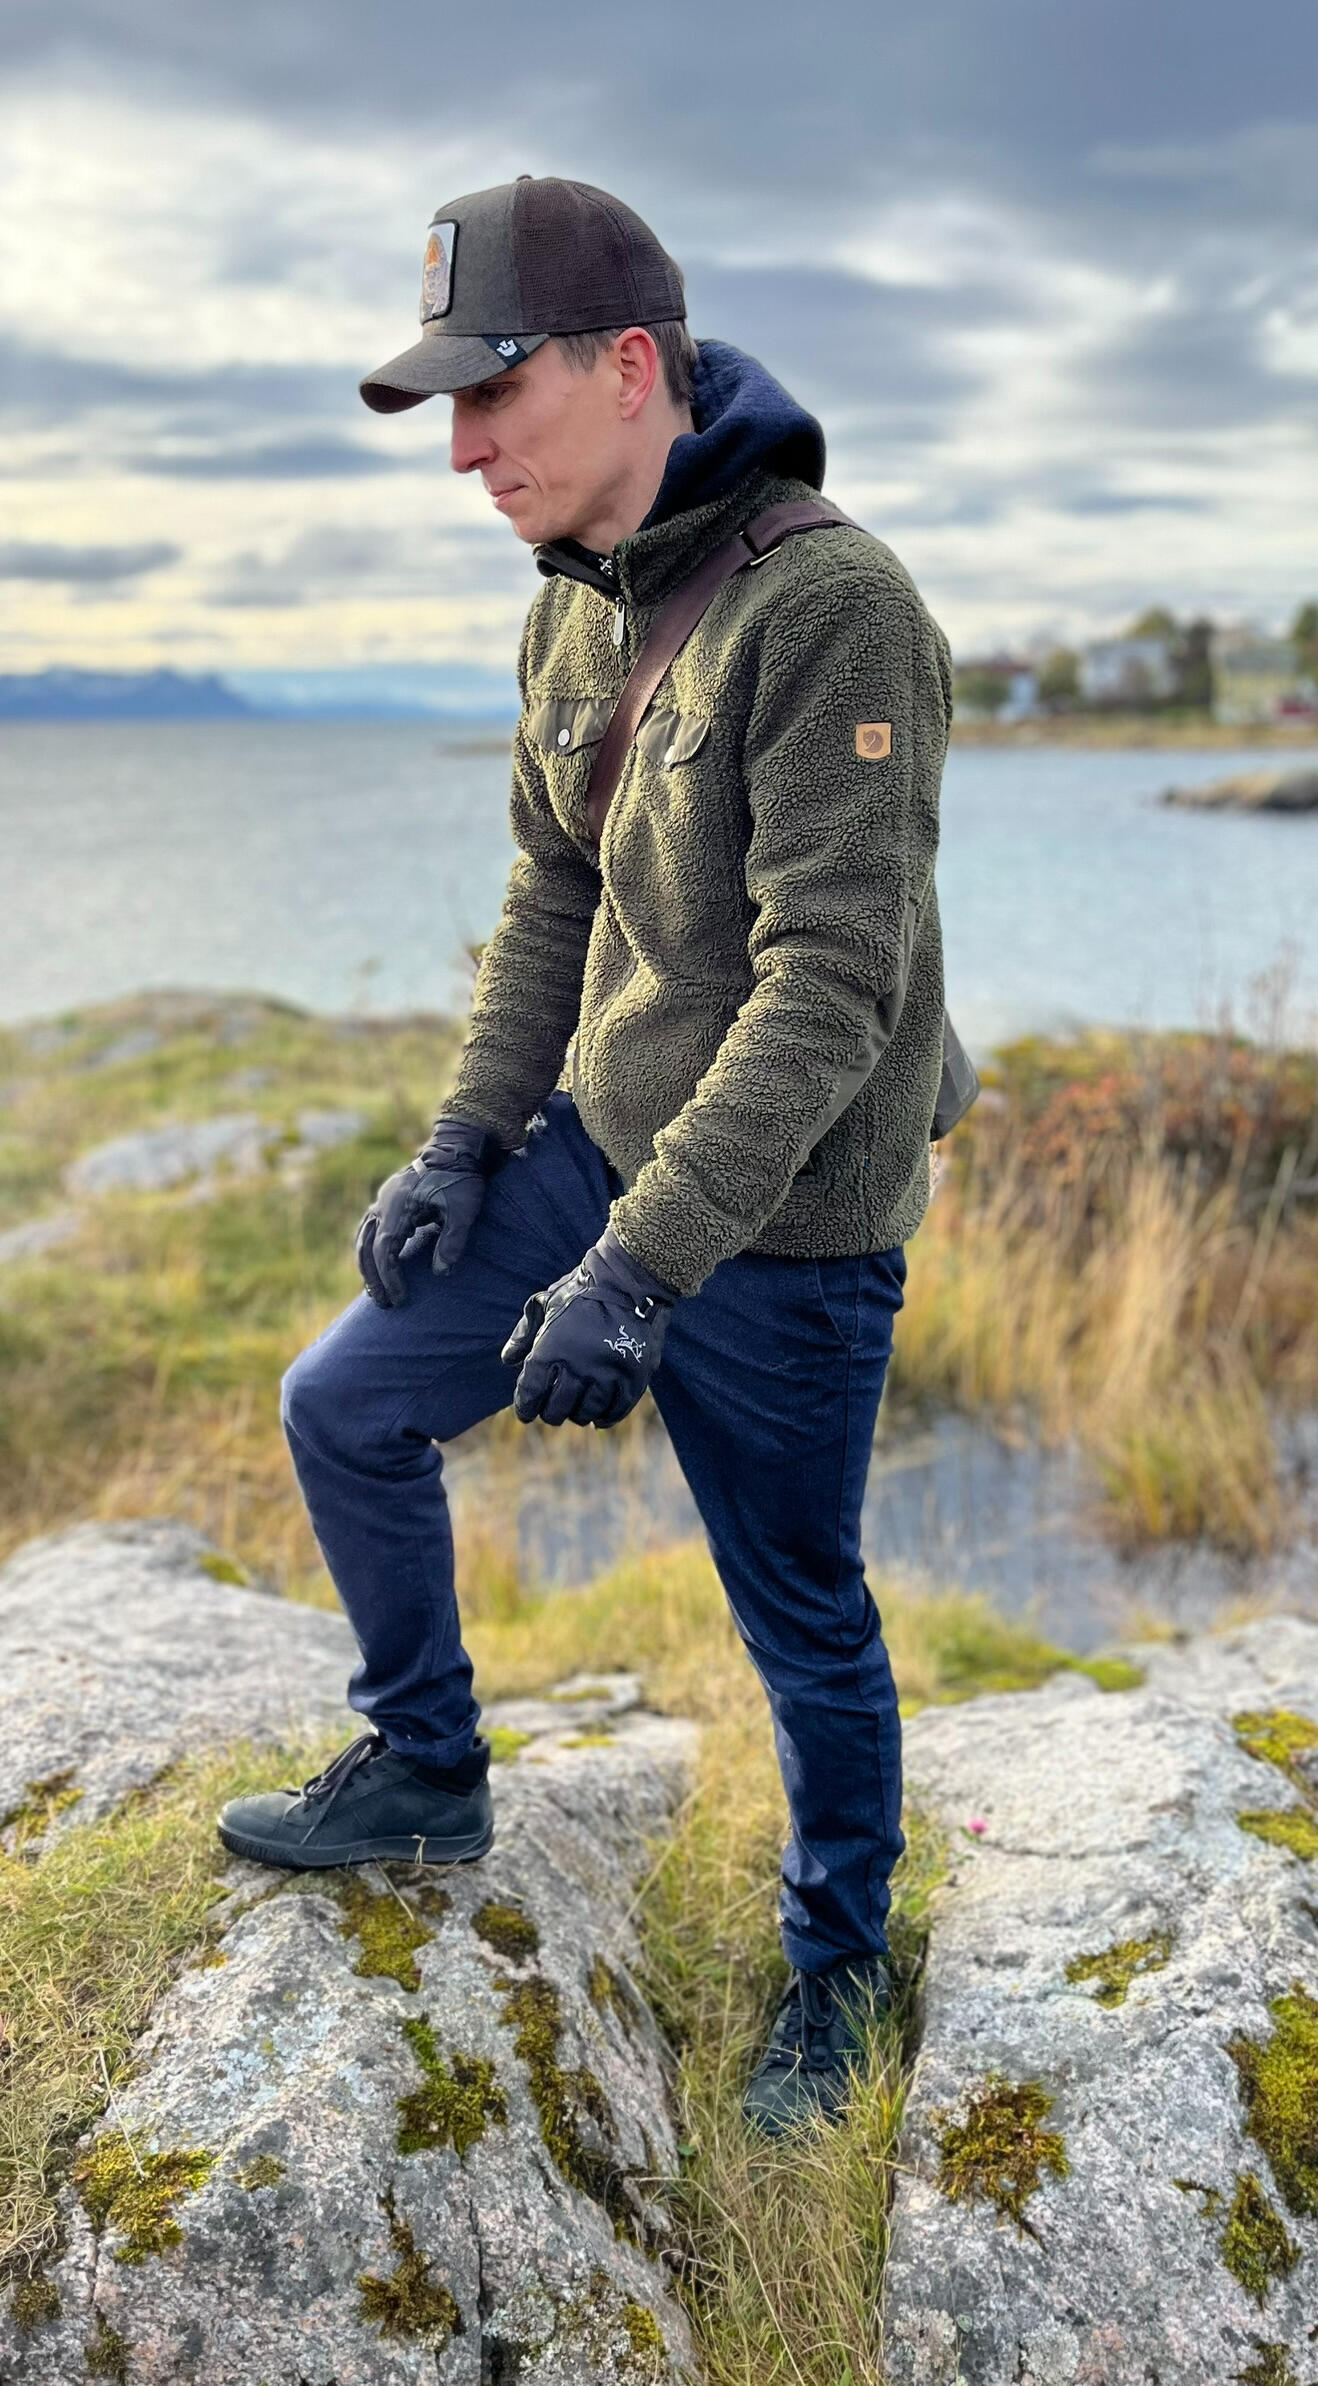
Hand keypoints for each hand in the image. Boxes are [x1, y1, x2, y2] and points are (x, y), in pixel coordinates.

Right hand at [355, 1117, 502, 1308]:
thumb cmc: (462, 1178)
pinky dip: (371, 1250)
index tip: (399, 1297)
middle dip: (373, 1277)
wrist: (457, 1148)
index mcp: (398, 1205)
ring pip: (363, 1238)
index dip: (390, 1276)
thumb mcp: (464, 1209)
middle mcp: (384, 1203)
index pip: (385, 1249)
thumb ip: (452, 1240)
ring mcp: (384, 1200)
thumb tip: (441, 1272)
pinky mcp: (390, 1201)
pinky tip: (380, 1266)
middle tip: (384, 1303)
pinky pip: (370, 1229)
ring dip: (367, 1265)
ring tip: (376, 1291)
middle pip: (366, 1246)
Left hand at [500, 1222, 677, 1427]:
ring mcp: (607, 1373)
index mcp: (550, 1349)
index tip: (526, 1412)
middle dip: (551, 1413)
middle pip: (557, 1409)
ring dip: (579, 1415)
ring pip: (587, 1412)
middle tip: (552, 1412)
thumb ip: (524, 1333)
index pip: (530, 1393)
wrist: (627, 1280)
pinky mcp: (633, 1377)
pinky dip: (605, 1418)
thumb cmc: (581, 1291)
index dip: (525, 1407)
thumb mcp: (544, 1303)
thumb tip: (507, 1359)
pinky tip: (599, 1418)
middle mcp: (577, 1366)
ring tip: (577, 1412)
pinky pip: (616, 1410)